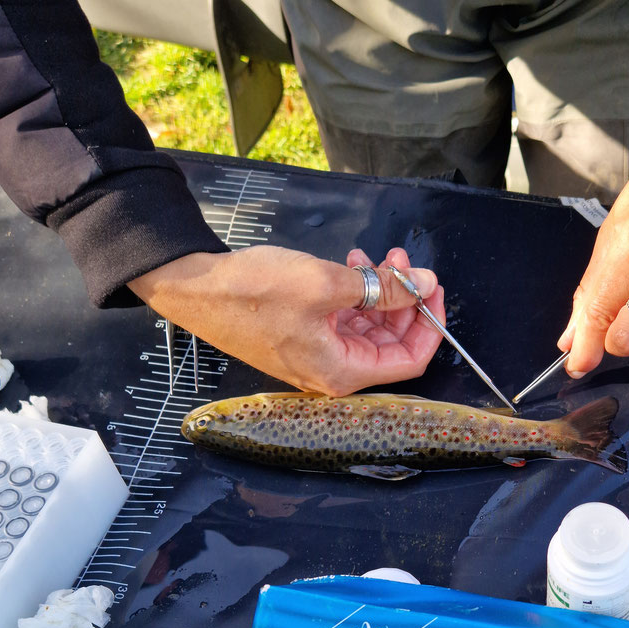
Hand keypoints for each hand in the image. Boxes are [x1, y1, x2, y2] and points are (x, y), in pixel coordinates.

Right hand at [128, 244, 443, 393]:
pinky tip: (352, 262)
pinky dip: (356, 292)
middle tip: (402, 260)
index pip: (410, 360)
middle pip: (391, 342)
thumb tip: (424, 284)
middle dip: (403, 298)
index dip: (429, 323)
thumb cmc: (254, 291)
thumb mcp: (328, 284)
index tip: (433, 286)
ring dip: (380, 290)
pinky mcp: (303, 335)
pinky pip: (344, 318)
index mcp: (343, 373)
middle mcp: (333, 372)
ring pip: (368, 326)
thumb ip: (383, 288)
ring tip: (376, 255)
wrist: (195, 287)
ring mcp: (317, 354)